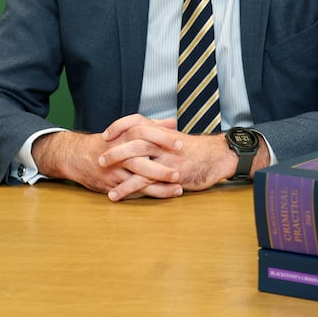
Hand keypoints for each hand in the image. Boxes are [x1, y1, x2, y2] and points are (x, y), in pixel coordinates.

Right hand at [31, 119, 182, 199]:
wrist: (77, 156)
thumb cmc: (108, 142)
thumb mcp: (126, 130)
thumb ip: (151, 126)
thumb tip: (172, 123)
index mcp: (124, 135)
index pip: (145, 133)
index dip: (162, 138)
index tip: (181, 144)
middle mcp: (118, 152)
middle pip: (141, 158)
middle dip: (161, 167)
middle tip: (179, 172)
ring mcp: (114, 170)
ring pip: (137, 179)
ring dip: (158, 186)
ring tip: (177, 189)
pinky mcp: (110, 184)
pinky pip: (130, 191)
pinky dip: (146, 194)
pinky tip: (162, 197)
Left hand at [100, 114, 238, 199]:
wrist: (219, 158)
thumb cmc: (199, 150)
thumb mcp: (178, 139)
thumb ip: (162, 135)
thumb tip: (151, 130)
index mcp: (163, 132)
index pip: (137, 121)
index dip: (120, 126)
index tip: (106, 134)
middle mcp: (162, 142)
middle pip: (133, 140)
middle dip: (114, 149)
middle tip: (98, 157)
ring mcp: (165, 158)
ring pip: (136, 160)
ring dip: (117, 169)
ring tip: (102, 178)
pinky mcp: (169, 175)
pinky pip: (144, 181)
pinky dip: (128, 188)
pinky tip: (116, 195)